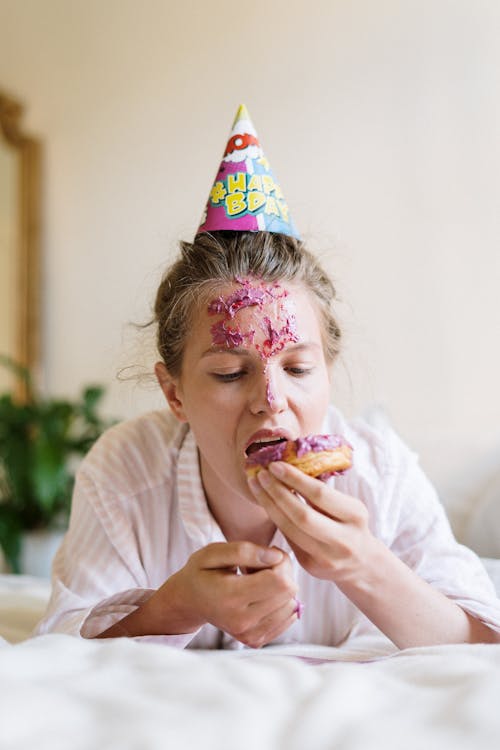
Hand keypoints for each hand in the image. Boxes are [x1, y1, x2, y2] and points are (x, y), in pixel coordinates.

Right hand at [157, 541, 297, 647]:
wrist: (189, 602)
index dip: (281, 561)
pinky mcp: (255, 640)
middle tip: (262, 566)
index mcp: (230, 597)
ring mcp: (249, 634)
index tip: (267, 554)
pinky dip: (280, 603)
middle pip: (288, 592)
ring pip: (291, 606)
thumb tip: (276, 557)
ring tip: (259, 581)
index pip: (279, 581)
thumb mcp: (212, 553)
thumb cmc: (201, 572)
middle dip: (283, 573)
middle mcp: (241, 621)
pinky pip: (287, 618)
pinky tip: (261, 595)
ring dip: (281, 589)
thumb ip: (244, 551)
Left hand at [247, 462, 375, 583]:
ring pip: (289, 529)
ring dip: (268, 504)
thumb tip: (291, 463)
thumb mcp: (347, 505)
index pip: (320, 494)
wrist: (361, 563)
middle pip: (302, 515)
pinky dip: (275, 517)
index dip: (295, 479)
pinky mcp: (310, 566)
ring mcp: (326, 557)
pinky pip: (287, 538)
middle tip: (260, 474)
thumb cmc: (350, 524)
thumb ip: (323, 491)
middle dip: (277, 492)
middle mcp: (343, 540)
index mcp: (355, 516)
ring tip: (256, 485)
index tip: (275, 465)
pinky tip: (265, 502)